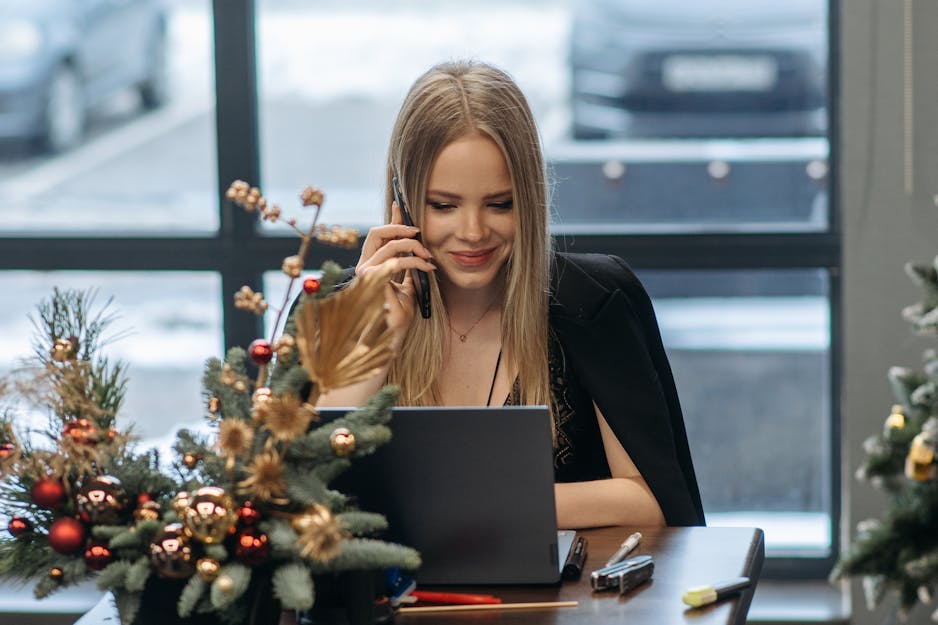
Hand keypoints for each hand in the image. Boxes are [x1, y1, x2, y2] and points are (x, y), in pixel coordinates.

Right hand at [355, 202, 434, 342]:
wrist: (392, 336)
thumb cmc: (397, 316)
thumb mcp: (406, 288)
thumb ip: (408, 272)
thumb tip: (418, 257)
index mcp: (371, 266)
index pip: (379, 236)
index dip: (391, 220)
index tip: (401, 207)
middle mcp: (364, 267)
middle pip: (378, 232)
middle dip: (400, 227)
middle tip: (419, 233)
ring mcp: (366, 273)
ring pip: (391, 246)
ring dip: (415, 248)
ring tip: (429, 258)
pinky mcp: (372, 279)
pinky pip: (397, 261)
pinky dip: (416, 262)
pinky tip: (427, 268)